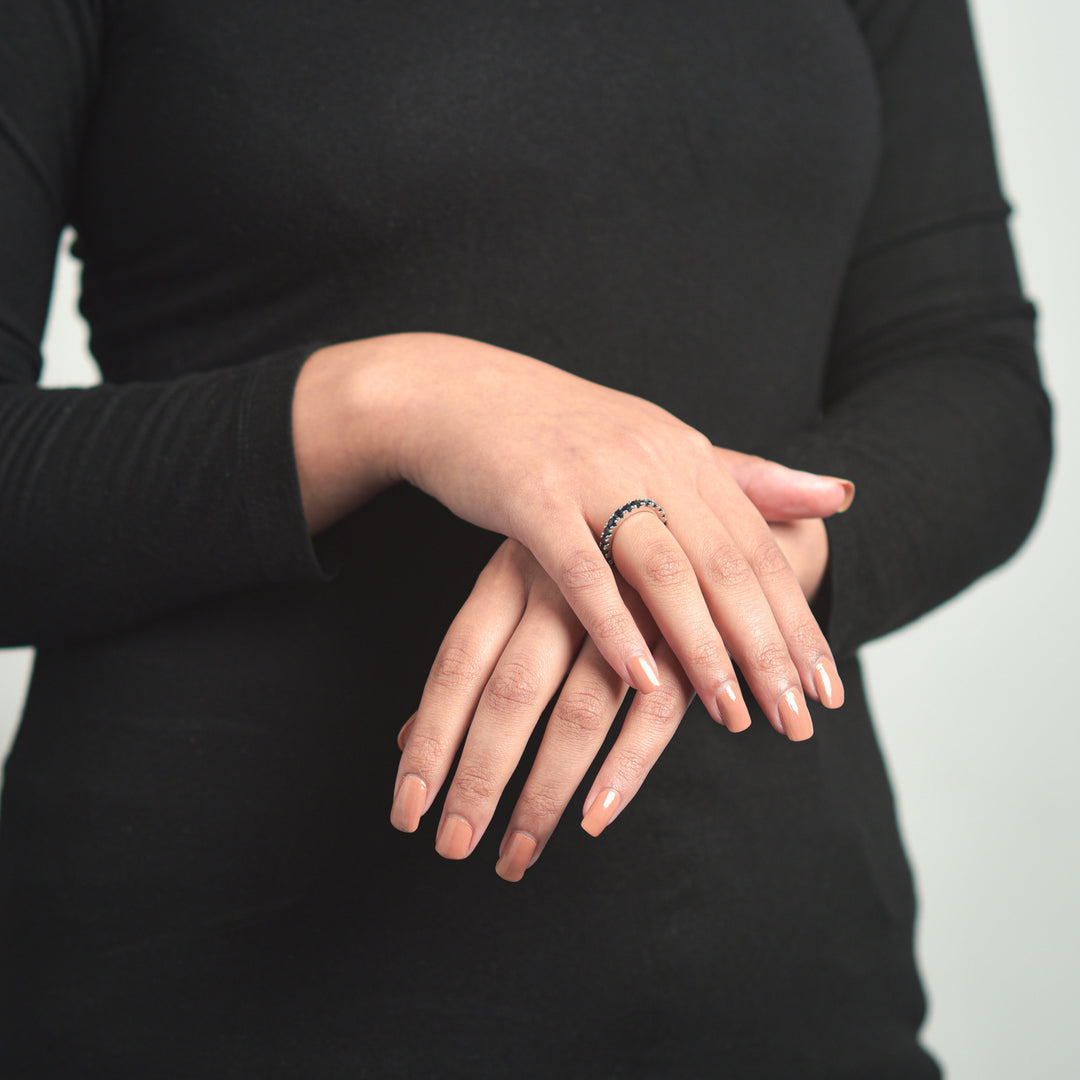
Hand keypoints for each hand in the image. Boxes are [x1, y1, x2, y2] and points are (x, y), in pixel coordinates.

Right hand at [300, 332, 848, 735]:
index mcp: (686, 455)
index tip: (826, 687)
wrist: (460, 391)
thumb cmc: (561, 433)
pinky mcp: (532, 497)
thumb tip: (840, 495)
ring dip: (703, 649)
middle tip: (798, 720)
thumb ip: (745, 478)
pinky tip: (640, 678)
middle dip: (768, 650)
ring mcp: (592, 477)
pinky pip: (580, 570)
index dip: (795, 620)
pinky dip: (614, 623)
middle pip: (726, 567)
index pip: (758, 549)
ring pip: (664, 572)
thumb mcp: (661, 445)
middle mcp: (651, 461)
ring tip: (734, 715)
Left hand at [391, 538, 693, 879]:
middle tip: (454, 848)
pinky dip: (624, 767)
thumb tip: (404, 738)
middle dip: (479, 777)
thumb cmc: (593, 556)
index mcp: (513, 572)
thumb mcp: (521, 585)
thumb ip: (471, 664)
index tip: (407, 810)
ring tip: (516, 854)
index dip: (431, 739)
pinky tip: (594, 817)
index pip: (457, 663)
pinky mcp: (686, 634)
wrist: (701, 495)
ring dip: (546, 790)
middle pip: (510, 693)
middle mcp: (562, 587)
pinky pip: (654, 712)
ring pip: (578, 710)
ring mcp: (627, 608)